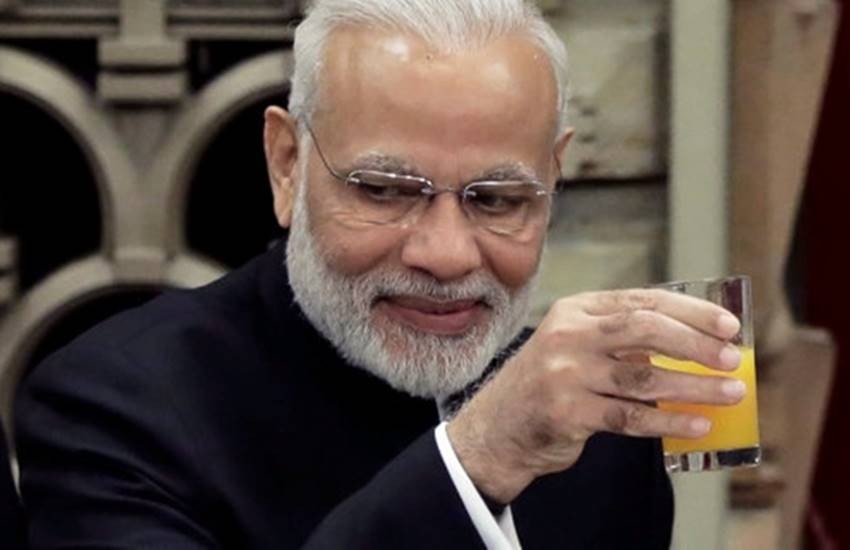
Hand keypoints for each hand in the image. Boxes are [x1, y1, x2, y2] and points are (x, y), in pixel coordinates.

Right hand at [447, 289, 743, 503]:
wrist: (500, 426)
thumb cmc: (552, 383)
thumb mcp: (578, 344)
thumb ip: (625, 337)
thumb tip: (700, 342)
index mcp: (577, 310)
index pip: (643, 301)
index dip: (692, 312)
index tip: (729, 327)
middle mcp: (568, 334)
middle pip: (644, 329)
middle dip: (696, 343)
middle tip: (733, 359)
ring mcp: (565, 373)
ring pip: (643, 376)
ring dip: (694, 386)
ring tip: (732, 394)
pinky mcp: (566, 412)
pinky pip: (630, 417)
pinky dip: (669, 421)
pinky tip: (698, 424)